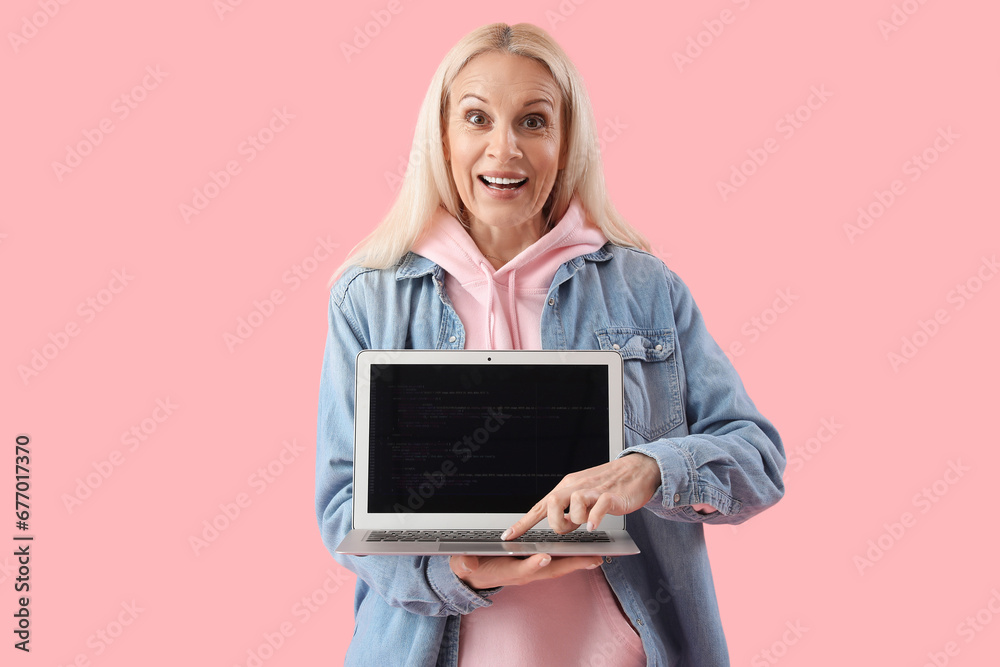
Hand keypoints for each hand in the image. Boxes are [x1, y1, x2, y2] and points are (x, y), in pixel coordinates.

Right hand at [450, 553, 601, 590]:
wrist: (475, 575)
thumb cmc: (473, 567)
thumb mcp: (465, 564)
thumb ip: (467, 563)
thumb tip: (468, 564)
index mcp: (509, 572)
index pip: (523, 569)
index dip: (533, 564)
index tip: (544, 557)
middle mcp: (526, 573)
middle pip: (551, 569)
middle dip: (572, 564)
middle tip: (592, 559)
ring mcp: (533, 571)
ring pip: (559, 567)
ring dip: (577, 563)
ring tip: (596, 556)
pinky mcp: (537, 566)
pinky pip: (557, 564)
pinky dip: (572, 560)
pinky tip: (584, 554)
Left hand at [504, 453, 660, 537]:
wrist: (635, 470)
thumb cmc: (608, 485)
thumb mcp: (582, 493)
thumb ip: (569, 508)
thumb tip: (558, 525)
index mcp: (567, 487)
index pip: (540, 506)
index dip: (523, 522)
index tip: (508, 536)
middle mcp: (576, 486)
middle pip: (552, 504)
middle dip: (557, 523)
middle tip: (569, 527)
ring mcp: (593, 490)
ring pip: (574, 507)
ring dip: (578, 521)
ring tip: (588, 521)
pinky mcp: (610, 496)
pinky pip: (597, 508)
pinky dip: (594, 519)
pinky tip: (594, 525)